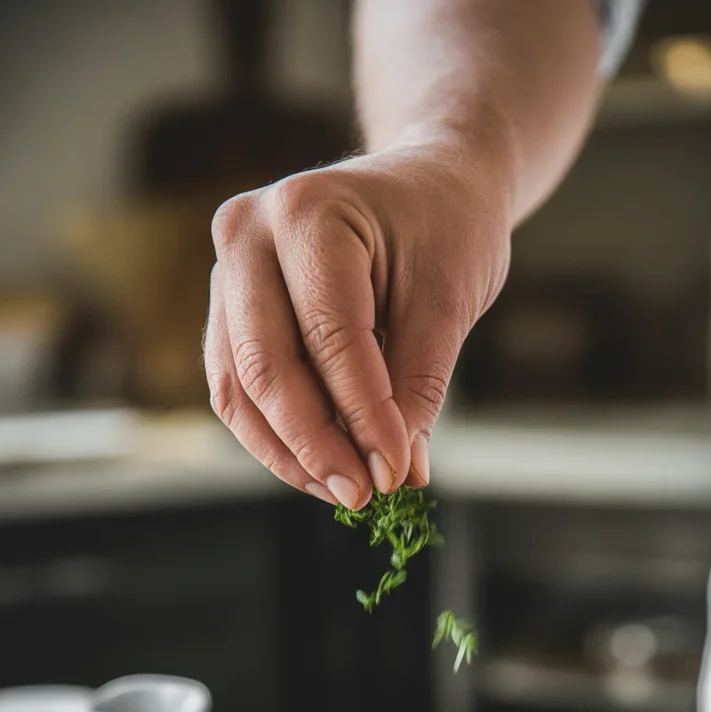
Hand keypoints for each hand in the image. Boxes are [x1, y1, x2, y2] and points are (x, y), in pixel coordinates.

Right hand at [204, 144, 510, 507]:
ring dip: (289, 452)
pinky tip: (322, 468)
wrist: (427, 184)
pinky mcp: (228, 310)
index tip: (394, 473)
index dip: (362, 415)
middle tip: (363, 496)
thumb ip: (418, 386)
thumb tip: (397, 472)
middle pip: (265, 366)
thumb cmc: (445, 227)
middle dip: (316, 444)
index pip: (330, 337)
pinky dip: (276, 437)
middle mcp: (248, 233)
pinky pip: (236, 389)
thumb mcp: (450, 301)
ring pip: (239, 387)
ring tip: (345, 491)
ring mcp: (228, 271)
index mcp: (307, 211)